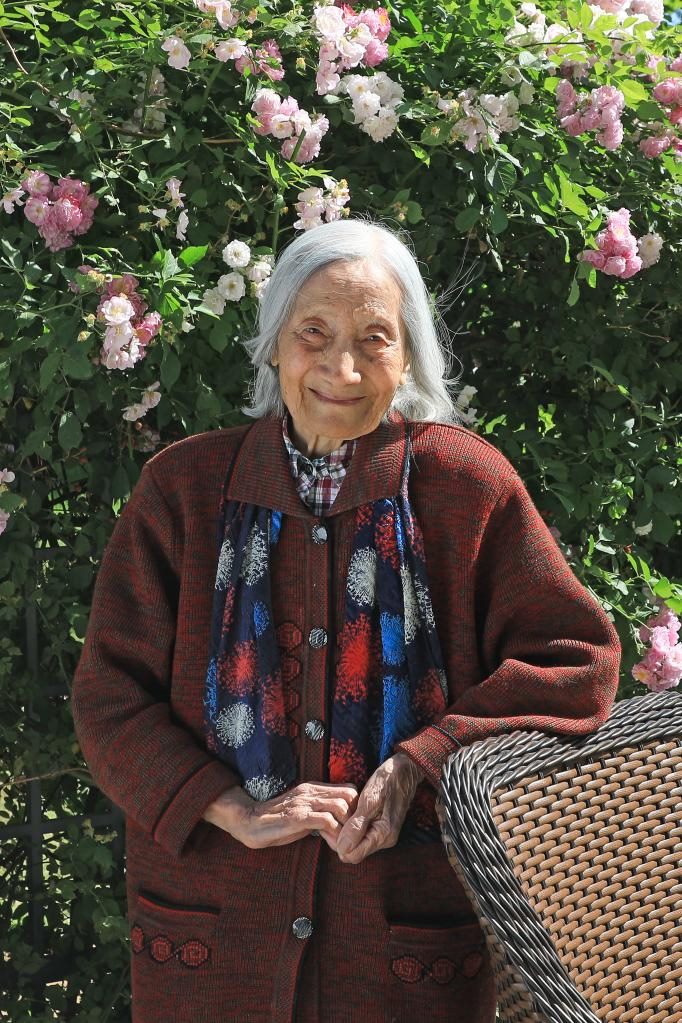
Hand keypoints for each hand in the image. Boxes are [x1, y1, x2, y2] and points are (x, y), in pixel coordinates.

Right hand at [203, 781, 357, 850]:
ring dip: (346, 829)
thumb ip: (319, 813)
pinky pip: (326, 821)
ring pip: (341, 807)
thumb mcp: (302, 813)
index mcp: (313, 789)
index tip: (353, 829)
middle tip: (351, 838)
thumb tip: (341, 824)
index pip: (349, 789)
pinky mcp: (297, 817)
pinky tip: (333, 846)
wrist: (248, 821)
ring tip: (343, 845)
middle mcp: (311, 792)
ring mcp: (303, 803)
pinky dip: (335, 835)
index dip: (356, 809)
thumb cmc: (276, 821)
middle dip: (355, 819)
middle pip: (350, 796)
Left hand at [335, 753, 424, 864]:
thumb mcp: (369, 801)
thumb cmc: (386, 781)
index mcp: (383, 835)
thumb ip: (356, 826)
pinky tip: (350, 812)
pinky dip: (353, 826)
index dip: (338, 843)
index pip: (353, 855)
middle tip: (334, 816)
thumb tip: (342, 848)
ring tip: (343, 812)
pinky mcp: (382, 828)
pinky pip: (362, 835)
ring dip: (347, 831)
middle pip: (354, 852)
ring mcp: (384, 835)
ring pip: (357, 843)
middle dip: (341, 838)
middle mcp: (385, 840)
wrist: (404, 769)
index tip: (330, 825)